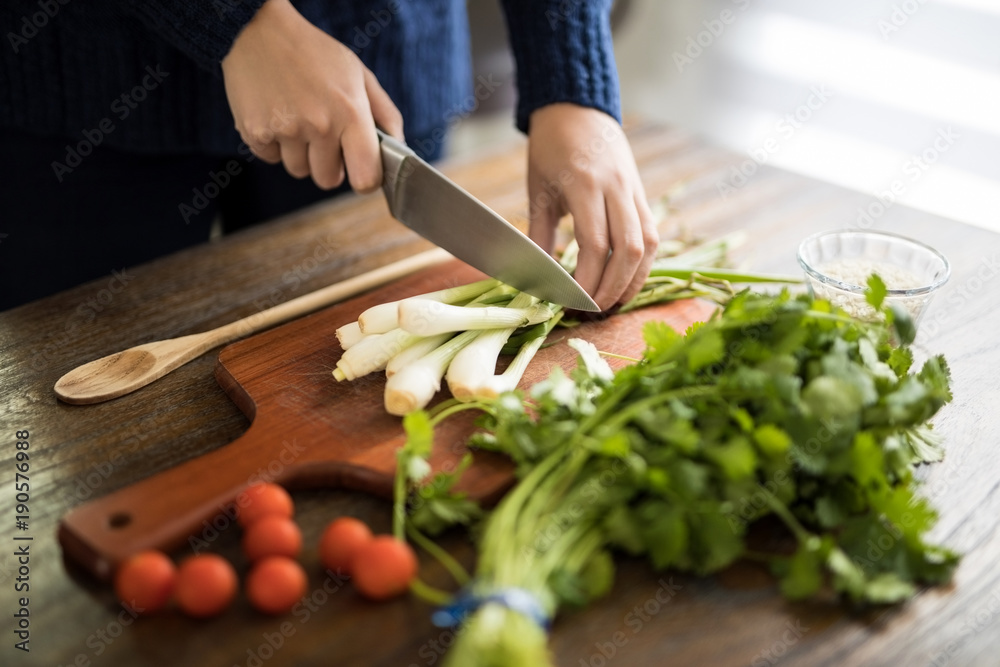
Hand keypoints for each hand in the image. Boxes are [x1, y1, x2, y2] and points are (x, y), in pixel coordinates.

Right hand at [221, 0, 403, 191]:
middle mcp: (319, 125)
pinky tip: (276, 115)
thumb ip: (385, 113)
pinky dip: (274, 144)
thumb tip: (399, 147)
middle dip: (329, 165)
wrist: (258, 31)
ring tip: (297, 119)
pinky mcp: (254, 132)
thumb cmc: (314, 53)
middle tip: (323, 137)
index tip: (362, 171)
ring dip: (300, 154)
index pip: (366, 177)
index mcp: (350, 112)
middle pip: (328, 180)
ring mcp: (285, 131)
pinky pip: (271, 159)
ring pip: (299, 170)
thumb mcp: (359, 74)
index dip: (366, 179)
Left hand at [526, 104, 658, 310]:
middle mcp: (617, 187)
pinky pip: (652, 234)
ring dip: (633, 280)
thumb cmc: (550, 147)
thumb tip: (536, 279)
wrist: (577, 106)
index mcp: (585, 183)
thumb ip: (539, 235)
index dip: (586, 280)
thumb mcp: (538, 189)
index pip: (595, 244)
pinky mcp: (643, 193)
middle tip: (591, 310)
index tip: (570, 302)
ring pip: (649, 244)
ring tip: (612, 303)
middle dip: (612, 288)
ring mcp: (634, 189)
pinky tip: (626, 280)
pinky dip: (642, 263)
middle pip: (629, 249)